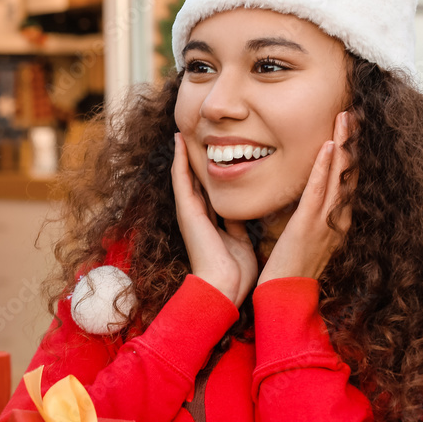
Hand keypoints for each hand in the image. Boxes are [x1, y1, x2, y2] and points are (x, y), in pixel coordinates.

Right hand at [172, 133, 256, 306]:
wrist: (224, 287)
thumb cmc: (235, 271)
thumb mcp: (241, 241)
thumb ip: (239, 226)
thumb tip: (243, 213)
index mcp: (210, 222)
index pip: (206, 192)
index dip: (206, 174)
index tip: (209, 155)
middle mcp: (196, 215)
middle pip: (192, 181)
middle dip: (190, 161)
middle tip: (188, 137)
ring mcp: (189, 213)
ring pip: (183, 177)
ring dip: (181, 155)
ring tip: (179, 135)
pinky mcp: (186, 211)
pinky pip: (181, 180)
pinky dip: (179, 161)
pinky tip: (179, 143)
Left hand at [258, 111, 354, 284]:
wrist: (285, 297)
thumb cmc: (290, 270)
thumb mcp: (304, 238)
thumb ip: (307, 218)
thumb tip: (305, 202)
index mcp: (335, 220)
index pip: (347, 179)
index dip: (351, 153)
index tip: (352, 128)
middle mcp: (337, 218)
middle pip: (350, 172)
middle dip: (353, 141)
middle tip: (355, 112)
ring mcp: (326, 221)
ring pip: (339, 175)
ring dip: (343, 144)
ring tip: (346, 118)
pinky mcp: (309, 225)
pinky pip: (319, 191)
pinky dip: (324, 167)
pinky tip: (328, 147)